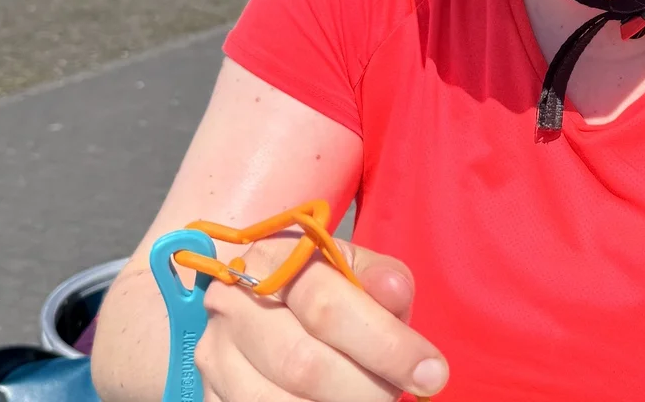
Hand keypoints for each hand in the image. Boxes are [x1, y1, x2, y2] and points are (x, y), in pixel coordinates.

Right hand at [194, 234, 448, 401]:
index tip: (432, 373)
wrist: (265, 302)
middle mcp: (232, 304)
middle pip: (303, 364)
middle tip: (402, 393)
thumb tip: (393, 291)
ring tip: (372, 400)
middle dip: (368, 388)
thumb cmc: (327, 285)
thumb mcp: (357, 269)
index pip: (327, 306)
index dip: (386, 345)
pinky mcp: (212, 394)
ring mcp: (215, 354)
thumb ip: (381, 279)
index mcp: (271, 257)